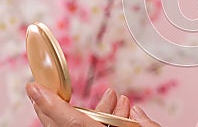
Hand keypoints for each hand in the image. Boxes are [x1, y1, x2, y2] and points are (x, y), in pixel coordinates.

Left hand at [26, 82, 160, 125]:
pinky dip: (101, 125)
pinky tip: (119, 114)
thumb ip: (145, 126)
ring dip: (93, 113)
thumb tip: (135, 112)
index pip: (71, 122)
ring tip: (113, 97)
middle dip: (54, 108)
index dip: (51, 104)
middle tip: (45, 92)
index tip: (35, 89)